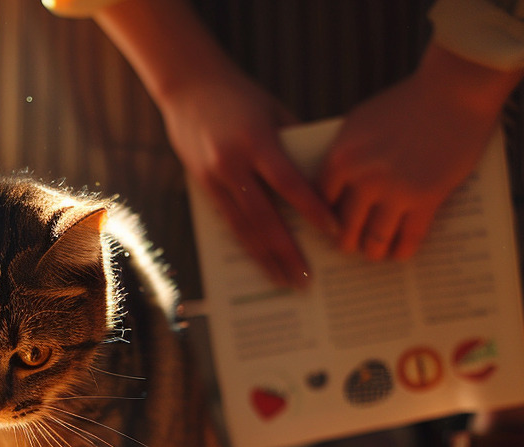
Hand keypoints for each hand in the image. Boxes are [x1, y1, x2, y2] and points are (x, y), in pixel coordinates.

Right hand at [92, 0, 335, 287]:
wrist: (189, 87)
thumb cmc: (242, 97)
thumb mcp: (274, 114)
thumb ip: (293, 149)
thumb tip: (320, 187)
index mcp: (256, 141)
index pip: (289, 183)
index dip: (312, 209)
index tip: (333, 231)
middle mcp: (232, 163)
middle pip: (264, 218)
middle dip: (287, 251)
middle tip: (306, 279)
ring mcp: (213, 178)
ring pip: (243, 228)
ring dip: (265, 258)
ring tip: (284, 282)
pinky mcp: (202, 186)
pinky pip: (228, 223)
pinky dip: (246, 245)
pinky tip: (261, 262)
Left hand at [319, 43, 523, 261]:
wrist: (454, 89)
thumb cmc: (407, 102)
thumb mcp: (359, 123)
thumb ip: (344, 156)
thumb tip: (333, 190)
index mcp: (340, 158)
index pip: (319, 204)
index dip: (323, 220)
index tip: (328, 230)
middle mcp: (362, 179)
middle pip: (344, 229)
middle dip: (347, 242)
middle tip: (352, 247)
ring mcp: (394, 191)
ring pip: (374, 241)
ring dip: (374, 252)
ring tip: (376, 253)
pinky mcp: (426, 199)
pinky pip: (408, 239)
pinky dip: (402, 251)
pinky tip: (401, 253)